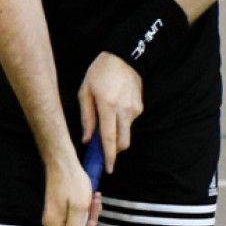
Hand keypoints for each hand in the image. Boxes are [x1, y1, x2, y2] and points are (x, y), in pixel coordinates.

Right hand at [42, 150, 101, 225]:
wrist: (63, 162)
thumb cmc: (72, 183)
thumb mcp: (79, 208)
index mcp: (55, 225)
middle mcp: (53, 223)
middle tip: (93, 217)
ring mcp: (57, 216)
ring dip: (89, 220)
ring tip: (94, 202)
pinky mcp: (61, 210)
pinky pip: (75, 218)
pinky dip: (86, 212)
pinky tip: (92, 199)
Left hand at [78, 52, 143, 172]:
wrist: (124, 56)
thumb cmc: (100, 72)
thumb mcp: (86, 91)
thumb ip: (87, 116)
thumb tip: (87, 139)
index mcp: (108, 106)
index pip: (108, 138)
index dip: (108, 156)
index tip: (108, 169)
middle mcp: (123, 110)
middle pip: (122, 142)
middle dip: (113, 150)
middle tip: (103, 149)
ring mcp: (134, 109)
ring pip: (126, 133)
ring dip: (116, 134)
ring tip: (106, 120)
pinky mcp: (140, 107)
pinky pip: (129, 122)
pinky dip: (121, 122)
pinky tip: (115, 109)